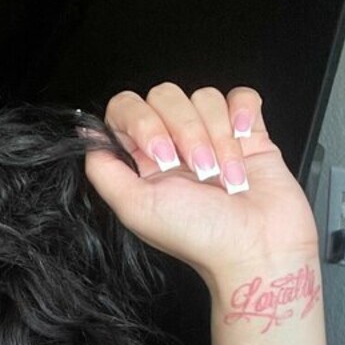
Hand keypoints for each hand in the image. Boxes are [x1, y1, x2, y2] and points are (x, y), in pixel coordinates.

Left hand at [82, 84, 320, 288]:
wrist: (258, 249)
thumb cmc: (200, 238)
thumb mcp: (135, 208)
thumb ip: (104, 169)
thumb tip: (86, 133)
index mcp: (144, 162)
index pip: (127, 108)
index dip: (143, 122)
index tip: (161, 155)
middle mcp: (175, 145)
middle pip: (166, 95)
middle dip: (186, 132)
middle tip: (198, 172)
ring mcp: (212, 137)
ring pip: (205, 97)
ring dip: (218, 137)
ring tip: (225, 176)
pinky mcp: (249, 134)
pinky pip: (242, 98)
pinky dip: (244, 115)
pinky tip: (245, 142)